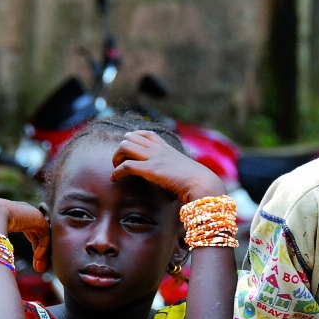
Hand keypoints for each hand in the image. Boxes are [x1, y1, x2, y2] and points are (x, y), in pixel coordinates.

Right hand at [0, 199, 50, 272]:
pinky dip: (43, 248)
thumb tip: (2, 262)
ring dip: (41, 253)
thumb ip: (2, 246)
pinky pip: (44, 234)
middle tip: (38, 268)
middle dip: (39, 252)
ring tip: (39, 268)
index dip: (34, 246)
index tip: (34, 263)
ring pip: (42, 235)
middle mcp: (25, 213)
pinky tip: (36, 258)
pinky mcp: (38, 218)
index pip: (30, 231)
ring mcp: (32, 214)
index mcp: (15, 215)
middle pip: (37, 234)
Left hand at [111, 131, 225, 202]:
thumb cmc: (198, 182)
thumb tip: (176, 181)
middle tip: (120, 162)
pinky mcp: (151, 169)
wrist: (203, 184)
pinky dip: (116, 172)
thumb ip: (177, 171)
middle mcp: (159, 149)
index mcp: (167, 148)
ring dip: (116, 157)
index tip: (129, 151)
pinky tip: (114, 179)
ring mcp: (154, 158)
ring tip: (116, 169)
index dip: (133, 139)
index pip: (146, 133)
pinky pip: (126, 166)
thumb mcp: (185, 171)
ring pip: (125, 146)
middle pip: (130, 136)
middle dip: (121, 148)